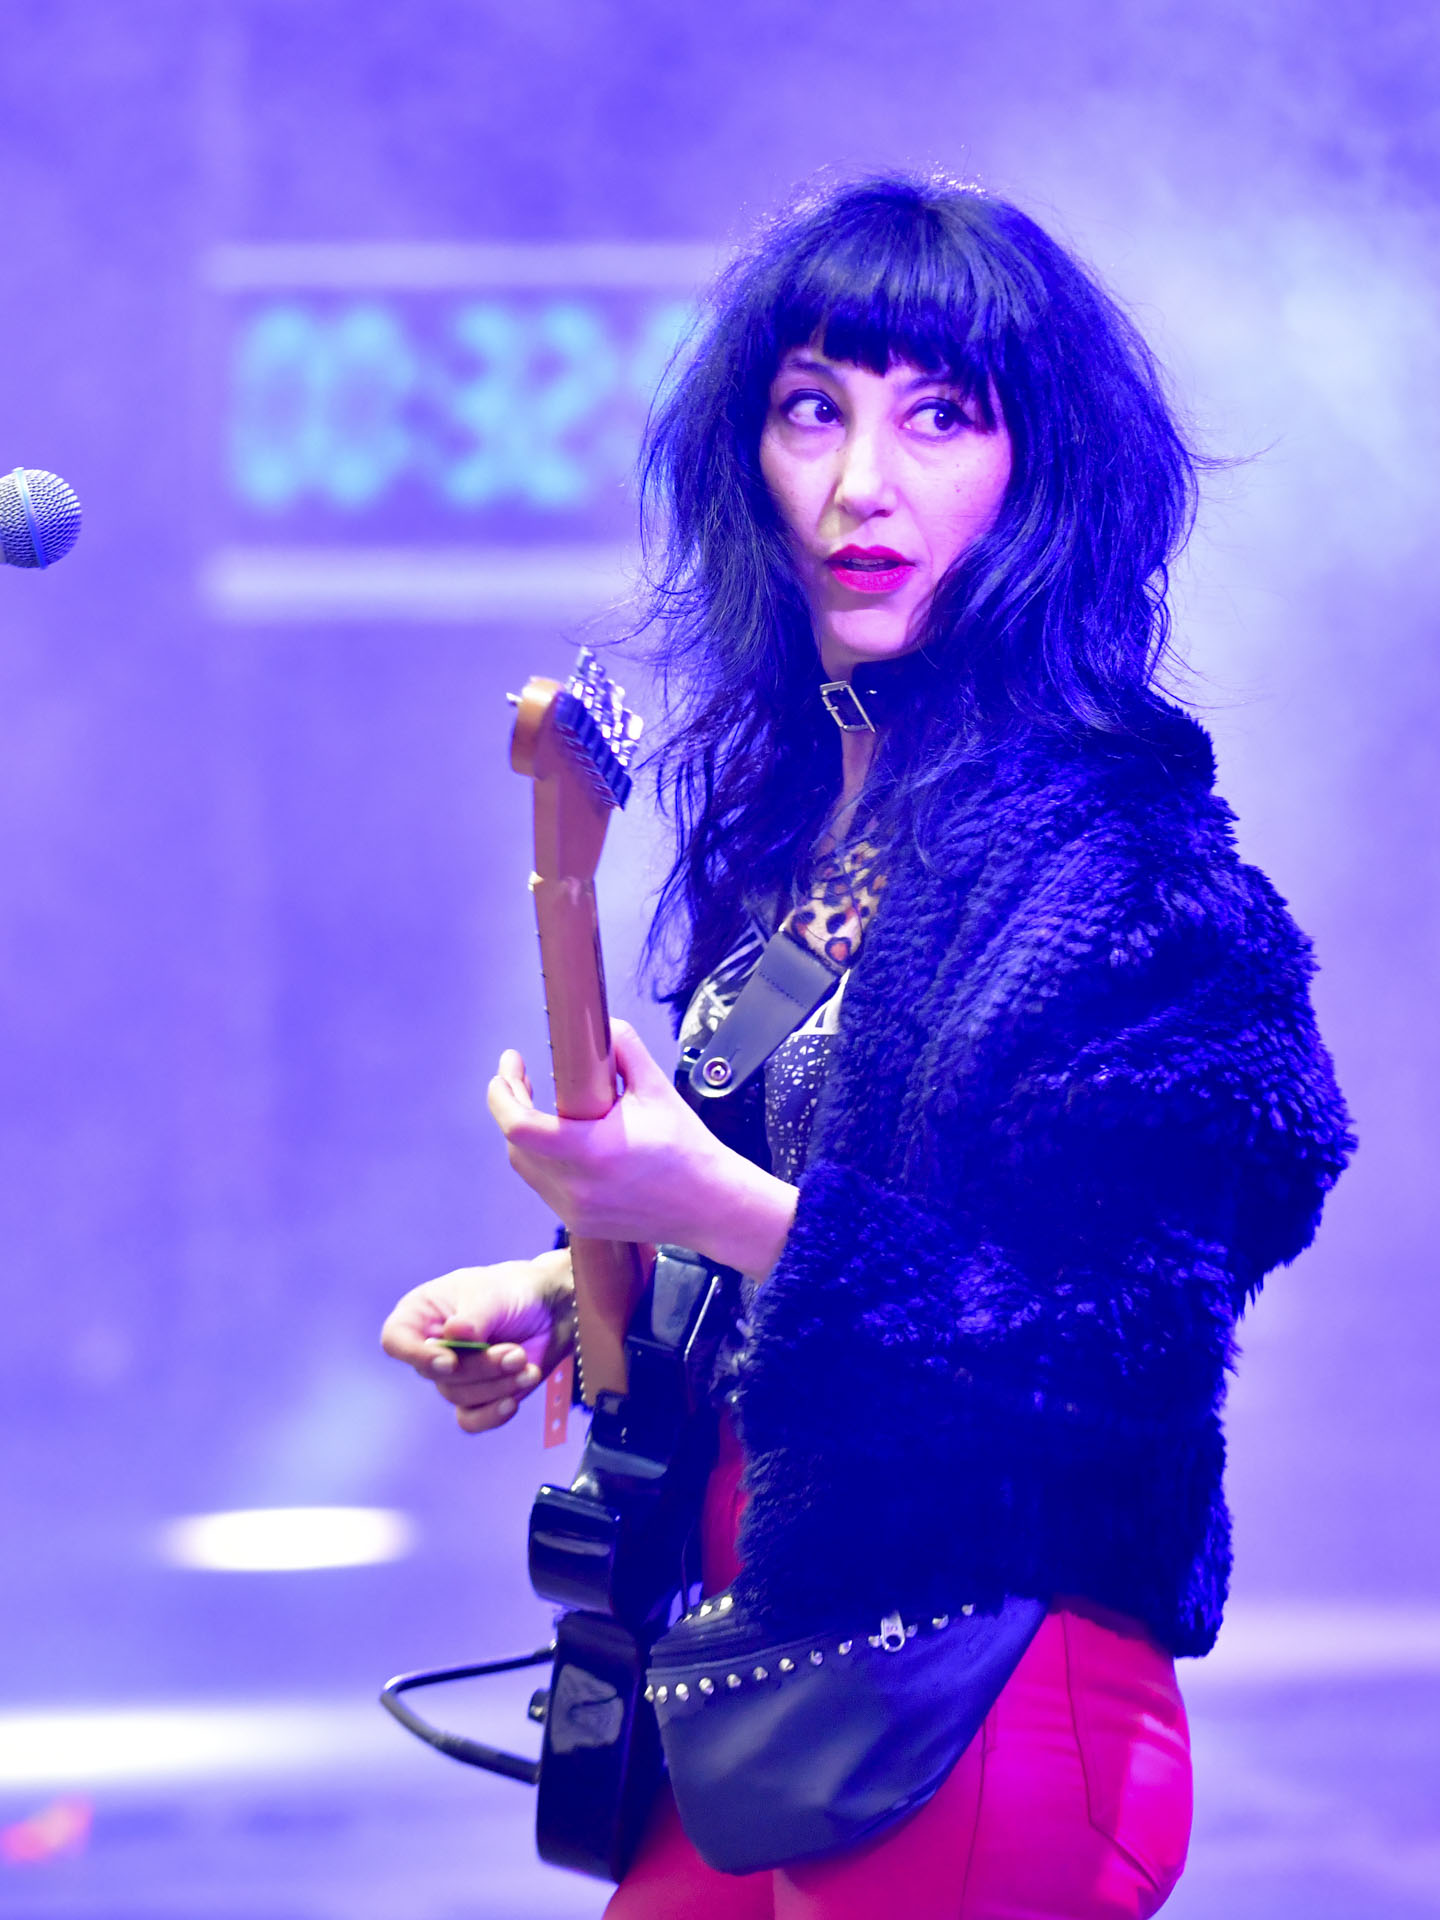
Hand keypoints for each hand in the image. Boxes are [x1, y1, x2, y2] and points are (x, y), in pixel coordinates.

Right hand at [380, 1251, 573, 1432]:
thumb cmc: (513, 1292)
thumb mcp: (493, 1294)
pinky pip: (471, 1419)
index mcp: (421, 1314)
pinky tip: (513, 1401)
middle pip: (436, 1375)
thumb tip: (454, 1335)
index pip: (396, 1341)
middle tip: (515, 1353)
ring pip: (459, 1396)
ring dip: (497, 1384)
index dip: (415, 1356)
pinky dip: (492, 1414)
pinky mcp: (477, 1396)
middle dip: (480, 1368)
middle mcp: (430, 1348)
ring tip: (525, 1364)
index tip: (450, 1361)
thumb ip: (474, 1317)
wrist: (551, 1311)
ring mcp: (453, 1375)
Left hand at [486, 1021, 797, 1278]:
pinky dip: (545, 1161)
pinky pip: (545, 1187)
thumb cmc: (687, 1149)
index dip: (502, 1094)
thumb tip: (599, 1024)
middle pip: (515, 1144)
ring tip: (543, 1108)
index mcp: (594, 1151)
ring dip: (526, 1135)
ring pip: (527, 1168)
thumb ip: (623, 1048)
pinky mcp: (580, 1224)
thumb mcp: (657, 1088)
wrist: (710, 1204)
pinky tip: (565, 1143)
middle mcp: (578, 1187)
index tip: (509, 1067)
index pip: (519, 1126)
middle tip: (523, 1078)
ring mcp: (576, 1211)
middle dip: (512, 1106)